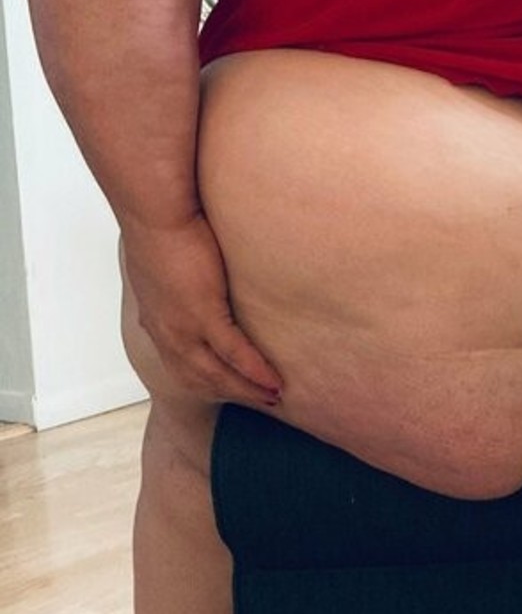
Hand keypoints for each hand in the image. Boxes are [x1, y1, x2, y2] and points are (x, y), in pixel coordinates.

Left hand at [120, 212, 283, 405]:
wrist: (155, 212)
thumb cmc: (159, 225)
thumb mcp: (161, 260)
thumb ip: (175, 274)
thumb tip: (187, 268)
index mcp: (157, 320)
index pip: (181, 365)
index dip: (206, 381)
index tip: (229, 388)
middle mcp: (167, 332)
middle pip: (199, 378)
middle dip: (231, 393)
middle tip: (260, 401)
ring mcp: (184, 327)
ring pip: (217, 373)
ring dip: (247, 390)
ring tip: (274, 396)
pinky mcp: (204, 314)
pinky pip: (234, 353)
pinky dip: (256, 371)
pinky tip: (274, 381)